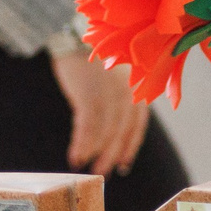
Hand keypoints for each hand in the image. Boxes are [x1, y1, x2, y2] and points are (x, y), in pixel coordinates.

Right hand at [51, 47, 148, 176]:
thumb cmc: (92, 60)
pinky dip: (83, 143)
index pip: (137, 123)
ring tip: (85, 167)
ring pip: (107, 131)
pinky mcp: (89, 91)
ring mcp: (109, 91)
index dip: (130, 146)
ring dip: (96, 153)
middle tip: (103, 174)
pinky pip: (89, 124)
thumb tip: (114, 130)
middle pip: (122, 130)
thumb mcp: (113, 77)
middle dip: (112, 155)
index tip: (124, 165)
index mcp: (135, 88)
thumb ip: (119, 99)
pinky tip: (77, 156)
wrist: (72, 36)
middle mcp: (127, 90)